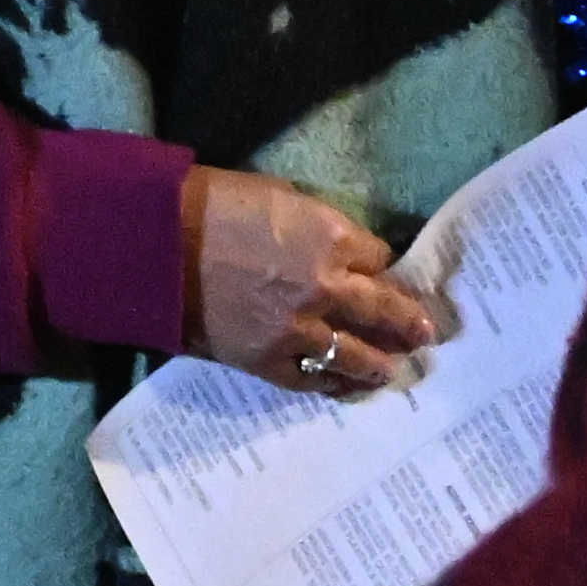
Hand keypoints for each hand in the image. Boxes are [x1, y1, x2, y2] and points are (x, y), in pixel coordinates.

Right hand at [186, 165, 448, 398]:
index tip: (384, 277)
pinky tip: (344, 387)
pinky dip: (331, 384)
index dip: (381, 269)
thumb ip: (320, 229)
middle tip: (426, 334)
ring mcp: (298, 329)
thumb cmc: (217, 205)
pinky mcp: (267, 361)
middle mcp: (325, 287)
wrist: (160, 245)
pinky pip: (311, 380)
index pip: (378, 260)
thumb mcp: (283, 198)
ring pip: (355, 354)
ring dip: (380, 364)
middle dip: (408, 323)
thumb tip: (342, 250)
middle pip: (382, 309)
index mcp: (331, 238)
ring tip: (393, 371)